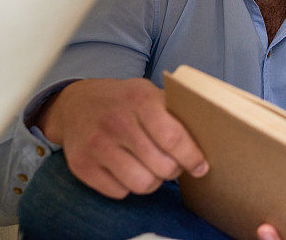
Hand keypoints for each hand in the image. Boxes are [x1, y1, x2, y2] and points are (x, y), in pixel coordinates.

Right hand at [37, 78, 207, 198]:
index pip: (173, 137)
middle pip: (161, 166)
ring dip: (153, 182)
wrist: (77, 103)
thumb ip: (174, 112)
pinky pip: (118, 192)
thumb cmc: (124, 101)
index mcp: (140, 100)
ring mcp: (97, 145)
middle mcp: (117, 122)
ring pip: (141, 184)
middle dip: (174, 170)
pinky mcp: (81, 165)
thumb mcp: (149, 93)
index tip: (201, 166)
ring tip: (152, 169)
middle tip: (174, 165)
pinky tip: (128, 170)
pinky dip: (128, 187)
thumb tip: (208, 136)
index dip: (191, 157)